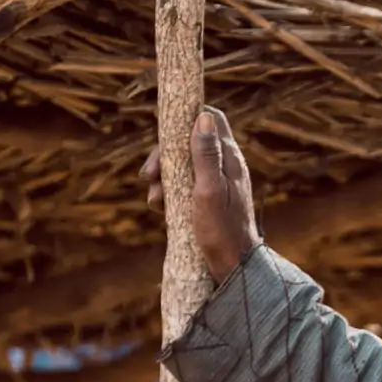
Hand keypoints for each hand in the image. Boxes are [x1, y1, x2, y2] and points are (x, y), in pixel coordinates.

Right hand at [143, 107, 261, 282]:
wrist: (233, 265)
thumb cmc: (222, 229)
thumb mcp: (209, 190)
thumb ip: (206, 155)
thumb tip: (202, 117)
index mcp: (229, 158)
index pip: (211, 119)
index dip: (186, 118)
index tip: (163, 132)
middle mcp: (224, 165)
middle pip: (188, 141)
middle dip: (164, 155)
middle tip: (148, 176)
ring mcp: (214, 181)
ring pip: (181, 164)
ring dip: (161, 178)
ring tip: (154, 200)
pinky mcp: (205, 197)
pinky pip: (181, 184)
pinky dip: (167, 192)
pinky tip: (159, 208)